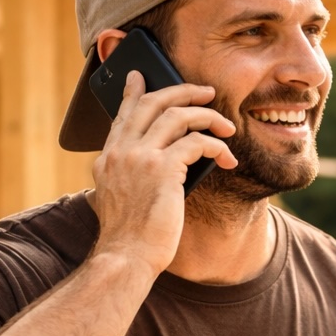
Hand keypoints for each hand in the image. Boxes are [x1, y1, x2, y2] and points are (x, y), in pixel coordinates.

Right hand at [91, 71, 237, 274]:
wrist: (125, 258)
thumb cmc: (129, 239)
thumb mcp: (119, 201)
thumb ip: (129, 178)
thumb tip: (158, 167)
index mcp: (108, 159)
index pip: (122, 115)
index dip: (134, 93)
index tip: (139, 77)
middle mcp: (121, 152)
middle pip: (152, 103)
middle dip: (182, 91)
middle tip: (205, 92)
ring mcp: (139, 157)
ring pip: (178, 115)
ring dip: (208, 116)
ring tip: (227, 125)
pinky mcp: (163, 169)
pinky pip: (197, 142)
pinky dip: (217, 146)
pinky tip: (228, 158)